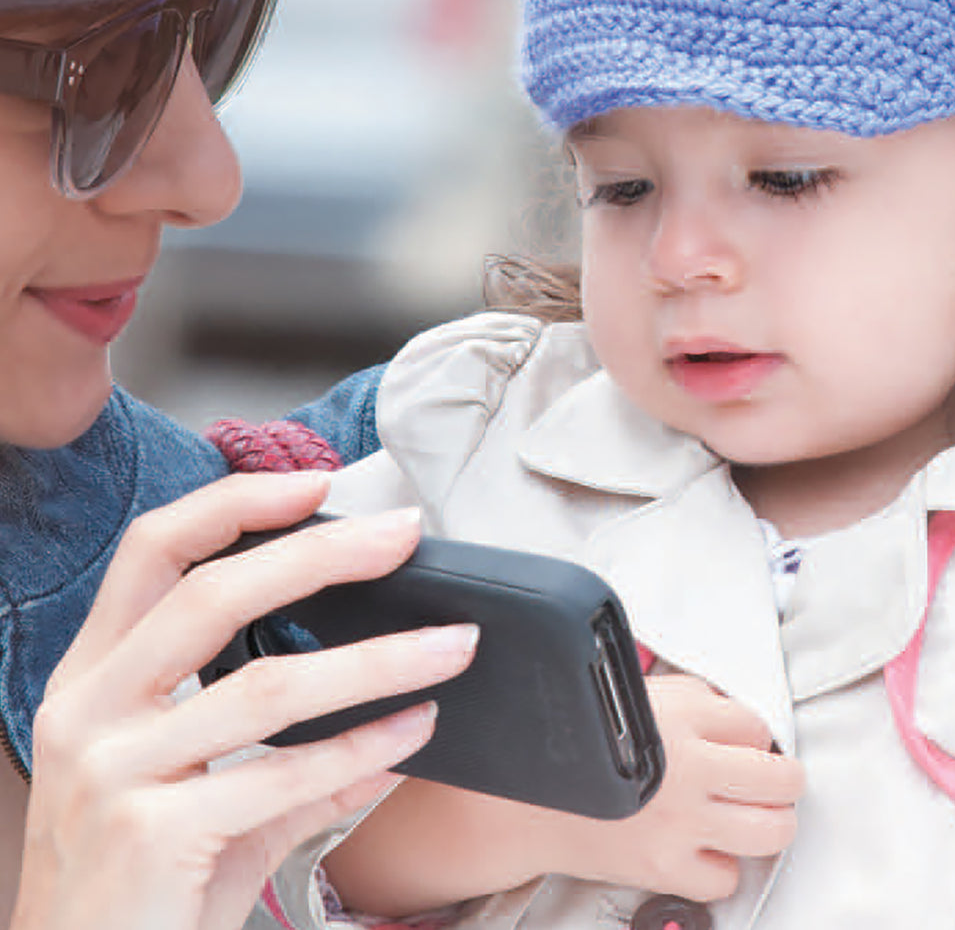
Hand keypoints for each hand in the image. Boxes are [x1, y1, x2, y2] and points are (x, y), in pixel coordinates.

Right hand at [9, 472, 478, 929]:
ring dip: (379, 658)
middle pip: (212, 594)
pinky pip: (284, 776)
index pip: (151, 552)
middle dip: (322, 552)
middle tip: (405, 532)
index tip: (318, 482)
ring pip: (268, 685)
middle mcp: (88, 713)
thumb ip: (289, 751)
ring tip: (453, 644)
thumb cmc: (140, 887)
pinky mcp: (150, 837)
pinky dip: (364, 749)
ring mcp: (111, 775)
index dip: (234, 504)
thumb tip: (396, 711)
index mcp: (91, 680)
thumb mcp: (201, 797)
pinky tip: (417, 728)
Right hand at [574, 673, 804, 901]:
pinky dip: (721, 868)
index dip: (758, 737)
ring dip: (771, 824)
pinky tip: (706, 848)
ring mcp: (679, 823)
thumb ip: (698, 701)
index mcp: (684, 718)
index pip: (759, 727)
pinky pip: (725, 879)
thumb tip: (741, 721)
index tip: (747, 745)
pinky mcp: (663, 867)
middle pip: (781, 779)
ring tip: (756, 817)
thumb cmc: (583, 743)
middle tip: (773, 782)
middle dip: (785, 781)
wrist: (529, 799)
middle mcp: (688, 769)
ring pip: (770, 832)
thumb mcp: (645, 695)